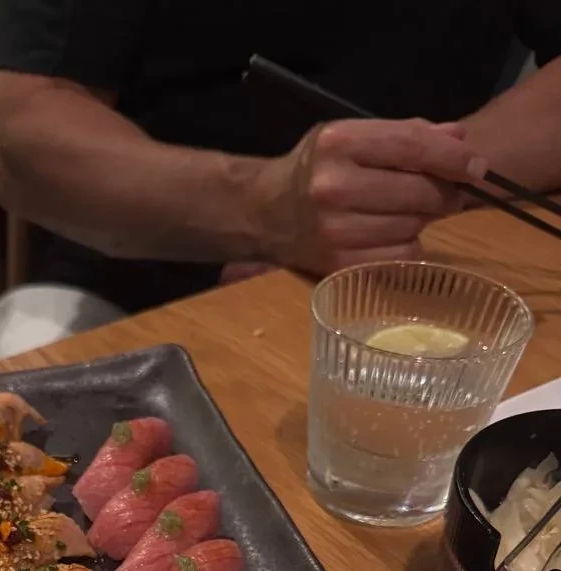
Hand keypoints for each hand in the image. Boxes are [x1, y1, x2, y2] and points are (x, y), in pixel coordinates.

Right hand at [250, 118, 485, 274]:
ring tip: (404, 213)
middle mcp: (333, 186)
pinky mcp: (338, 264)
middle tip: (442, 193)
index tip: (477, 167)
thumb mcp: (351, 137)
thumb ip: (405, 134)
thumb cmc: (316, 169)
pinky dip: (407, 247)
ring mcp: (334, 230)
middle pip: (419, 191)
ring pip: (413, 227)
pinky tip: (392, 236)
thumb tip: (460, 140)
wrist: (264, 214)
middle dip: (443, 193)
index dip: (452, 158)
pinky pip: (399, 257)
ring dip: (420, 221)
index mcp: (338, 143)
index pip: (412, 146)